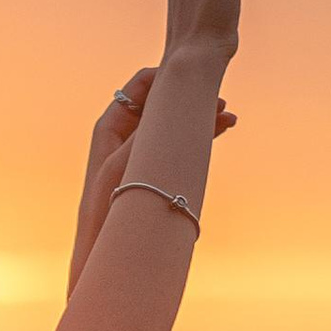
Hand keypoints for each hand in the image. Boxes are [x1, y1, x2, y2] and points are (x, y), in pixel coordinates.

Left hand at [71, 64, 234, 286]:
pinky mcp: (154, 171)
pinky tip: (222, 129)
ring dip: (200, 117)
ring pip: (174, 124)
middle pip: (162, 103)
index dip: (168, 77)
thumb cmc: (106, 210)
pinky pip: (179, 145)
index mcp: (110, 126)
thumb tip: (169, 103)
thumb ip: (147, 133)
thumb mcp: (124, 165)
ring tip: (228, 116)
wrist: (101, 252)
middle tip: (219, 101)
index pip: (142, 86)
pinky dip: (200, 136)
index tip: (195, 81)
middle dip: (189, 98)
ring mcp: (141, 153)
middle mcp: (124, 136)